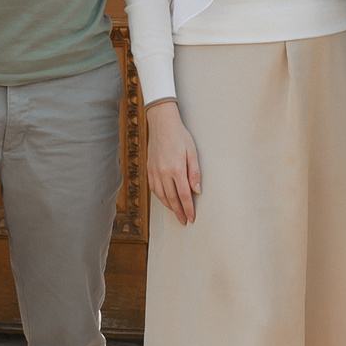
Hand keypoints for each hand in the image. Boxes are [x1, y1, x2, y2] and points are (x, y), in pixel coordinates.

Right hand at [144, 101, 200, 224]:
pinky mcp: (149, 168)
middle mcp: (163, 172)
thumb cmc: (180, 136)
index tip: (191, 218)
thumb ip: (195, 173)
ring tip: (176, 213)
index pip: (184, 195)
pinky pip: (153, 188)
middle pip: (172, 198)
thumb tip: (197, 191)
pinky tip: (165, 200)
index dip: (188, 208)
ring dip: (169, 206)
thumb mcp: (192, 152)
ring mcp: (154, 171)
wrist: (162, 124)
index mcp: (177, 169)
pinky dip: (159, 197)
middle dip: (178, 212)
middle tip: (184, 221)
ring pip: (161, 195)